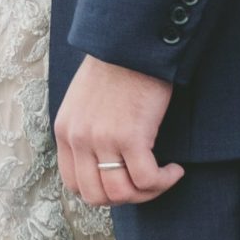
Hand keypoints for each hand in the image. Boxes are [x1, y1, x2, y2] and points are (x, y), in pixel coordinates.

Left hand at [55, 54, 181, 206]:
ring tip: (163, 175)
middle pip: (96, 196)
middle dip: (125, 197)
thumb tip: (103, 166)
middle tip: (145, 183)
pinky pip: (147, 180)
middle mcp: (78, 138)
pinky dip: (164, 181)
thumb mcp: (84, 102)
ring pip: (122, 194)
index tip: (123, 181)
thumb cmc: (116, 67)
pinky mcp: (130, 136)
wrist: (132, 42)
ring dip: (147, 192)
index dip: (101, 192)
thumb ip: (85, 131)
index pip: (73, 184)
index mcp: (64, 130)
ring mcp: (102, 139)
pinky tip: (175, 169)